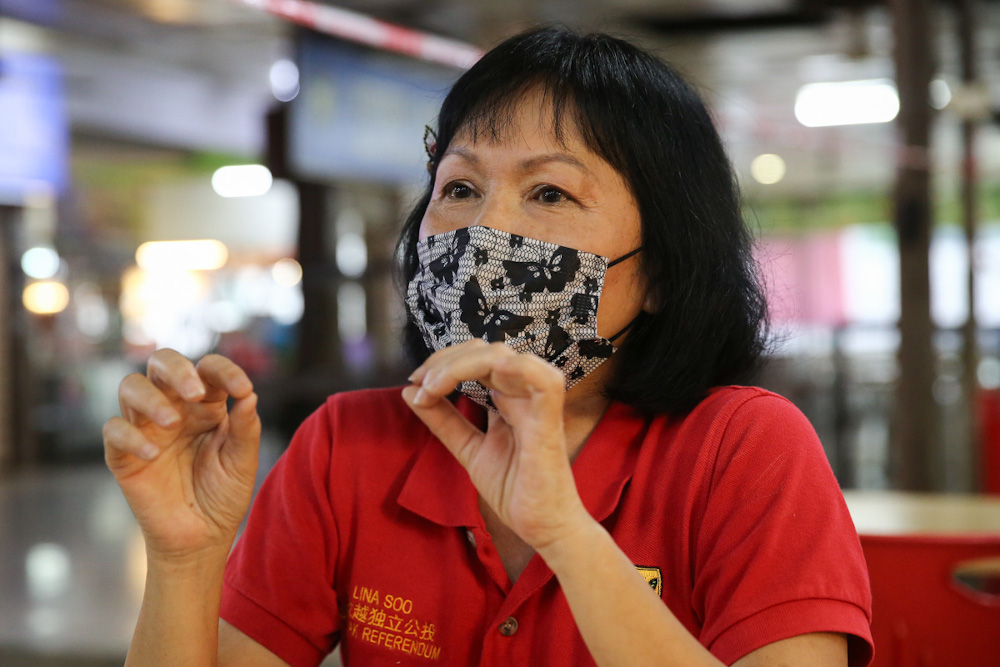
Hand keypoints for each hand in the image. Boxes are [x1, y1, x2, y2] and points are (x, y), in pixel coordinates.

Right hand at [103, 349, 260, 562]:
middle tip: (195, 392)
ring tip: (173, 424)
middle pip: (161, 363)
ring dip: (151, 399)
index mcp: (207, 405)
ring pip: (131, 387)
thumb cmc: (224, 496)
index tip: (242, 389)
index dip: (225, 370)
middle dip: (176, 369)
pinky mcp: (123, 455)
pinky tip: (152, 454)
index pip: (209, 370)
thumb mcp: (242, 462)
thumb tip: (249, 394)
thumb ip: (246, 428)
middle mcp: (174, 409)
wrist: (201, 539)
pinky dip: (130, 436)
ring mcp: (146, 429)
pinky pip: (114, 431)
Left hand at [402, 340, 590, 552]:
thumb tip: (409, 392)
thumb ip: (444, 421)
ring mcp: (538, 404)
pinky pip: (543, 380)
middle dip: (445, 359)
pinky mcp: (550, 422)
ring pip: (503, 356)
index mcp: (509, 397)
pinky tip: (478, 378)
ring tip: (433, 387)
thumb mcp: (468, 449)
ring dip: (461, 364)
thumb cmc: (516, 490)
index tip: (414, 383)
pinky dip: (512, 368)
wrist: (544, 529)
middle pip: (485, 350)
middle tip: (419, 382)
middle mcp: (524, 394)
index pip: (476, 358)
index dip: (443, 362)